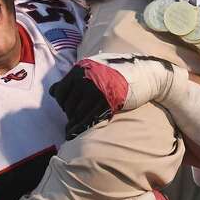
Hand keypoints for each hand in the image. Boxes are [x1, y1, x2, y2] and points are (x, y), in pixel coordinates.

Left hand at [49, 54, 177, 138]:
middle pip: (68, 104)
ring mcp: (97, 90)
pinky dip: (84, 127)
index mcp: (81, 69)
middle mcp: (86, 78)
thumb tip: (52, 91)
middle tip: (74, 122)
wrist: (146, 73)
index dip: (62, 103)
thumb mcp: (95, 67)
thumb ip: (75, 78)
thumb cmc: (119, 71)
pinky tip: (81, 132)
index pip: (59, 92)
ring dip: (75, 125)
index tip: (68, 109)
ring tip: (71, 133)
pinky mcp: (108, 101)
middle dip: (70, 115)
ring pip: (78, 113)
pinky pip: (91, 118)